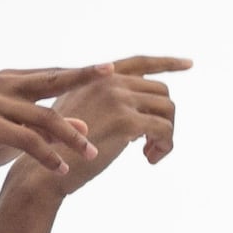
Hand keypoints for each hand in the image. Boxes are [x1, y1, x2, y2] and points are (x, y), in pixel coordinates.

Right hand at [0, 54, 191, 232]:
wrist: (42, 170)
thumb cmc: (60, 150)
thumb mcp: (84, 118)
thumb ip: (110, 108)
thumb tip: (144, 119)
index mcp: (97, 77)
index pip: (139, 63)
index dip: (167, 62)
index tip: (190, 63)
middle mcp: (108, 80)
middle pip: (161, 92)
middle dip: (165, 119)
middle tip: (153, 146)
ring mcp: (116, 97)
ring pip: (168, 110)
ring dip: (167, 135)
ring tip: (150, 154)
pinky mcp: (124, 120)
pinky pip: (165, 129)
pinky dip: (165, 146)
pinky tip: (149, 160)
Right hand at [0, 65, 108, 197]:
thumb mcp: (19, 131)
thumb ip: (49, 127)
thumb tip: (86, 127)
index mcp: (12, 80)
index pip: (54, 74)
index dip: (82, 73)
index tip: (113, 69)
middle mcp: (3, 85)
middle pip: (52, 80)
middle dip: (84, 78)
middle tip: (114, 78)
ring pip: (44, 117)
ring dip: (71, 138)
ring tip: (91, 156)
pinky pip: (26, 139)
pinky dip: (47, 155)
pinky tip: (62, 169)